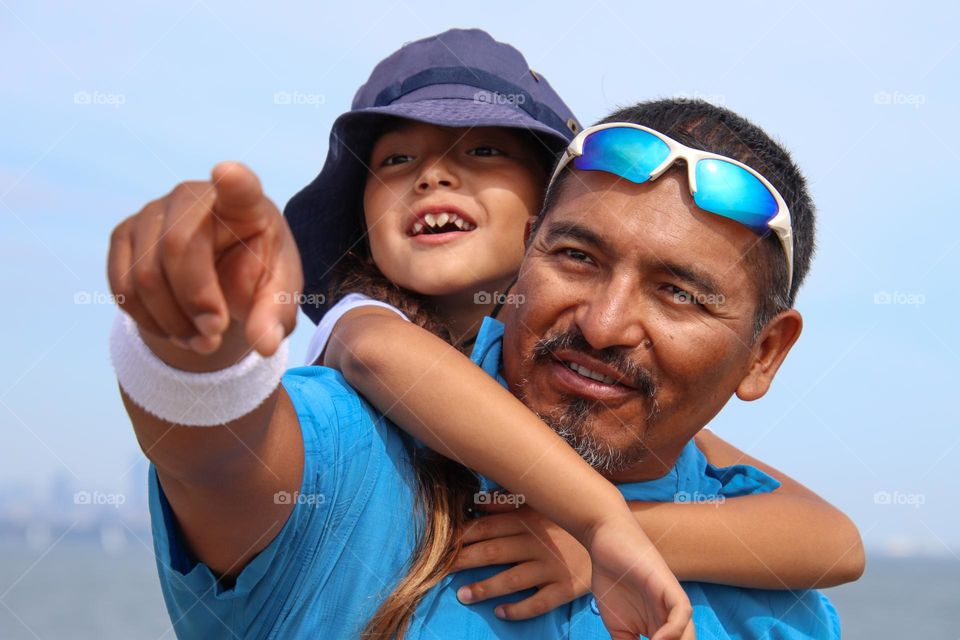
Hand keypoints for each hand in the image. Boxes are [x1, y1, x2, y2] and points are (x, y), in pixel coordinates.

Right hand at [107, 162, 301, 365]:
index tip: (227, 173)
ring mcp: (153, 212)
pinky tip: (176, 331)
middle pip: (178, 246)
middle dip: (194, 301)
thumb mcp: (276, 297)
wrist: (218, 276)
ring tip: (201, 342)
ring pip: (145, 275)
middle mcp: (193, 197)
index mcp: (245, 205)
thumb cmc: (255, 275)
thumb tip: (266, 345)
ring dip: (172, 322)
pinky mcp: (124, 235)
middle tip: (215, 335)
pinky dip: (149, 321)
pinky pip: (122, 287)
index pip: (241, 187)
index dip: (234, 181)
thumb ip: (275, 316)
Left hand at [453, 502, 591, 619]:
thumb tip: (475, 504)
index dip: (462, 537)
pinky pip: (538, 602)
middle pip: (493, 552)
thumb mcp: (537, 506)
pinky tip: (500, 611)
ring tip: (463, 595)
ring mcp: (552, 566)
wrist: (612, 534)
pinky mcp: (566, 588)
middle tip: (441, 570)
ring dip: (484, 588)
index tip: (441, 545)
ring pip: (512, 579)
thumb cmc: (565, 521)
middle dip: (464, 561)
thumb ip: (506, 504)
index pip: (487, 528)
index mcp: (528, 519)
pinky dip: (517, 609)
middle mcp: (538, 542)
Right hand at [588, 515, 694, 639]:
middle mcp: (672, 618)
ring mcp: (672, 601)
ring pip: (688, 635)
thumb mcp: (616, 625)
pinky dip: (674, 630)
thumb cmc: (611, 579)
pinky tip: (658, 639)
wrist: (606, 542)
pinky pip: (682, 612)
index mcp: (662, 628)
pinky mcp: (670, 586)